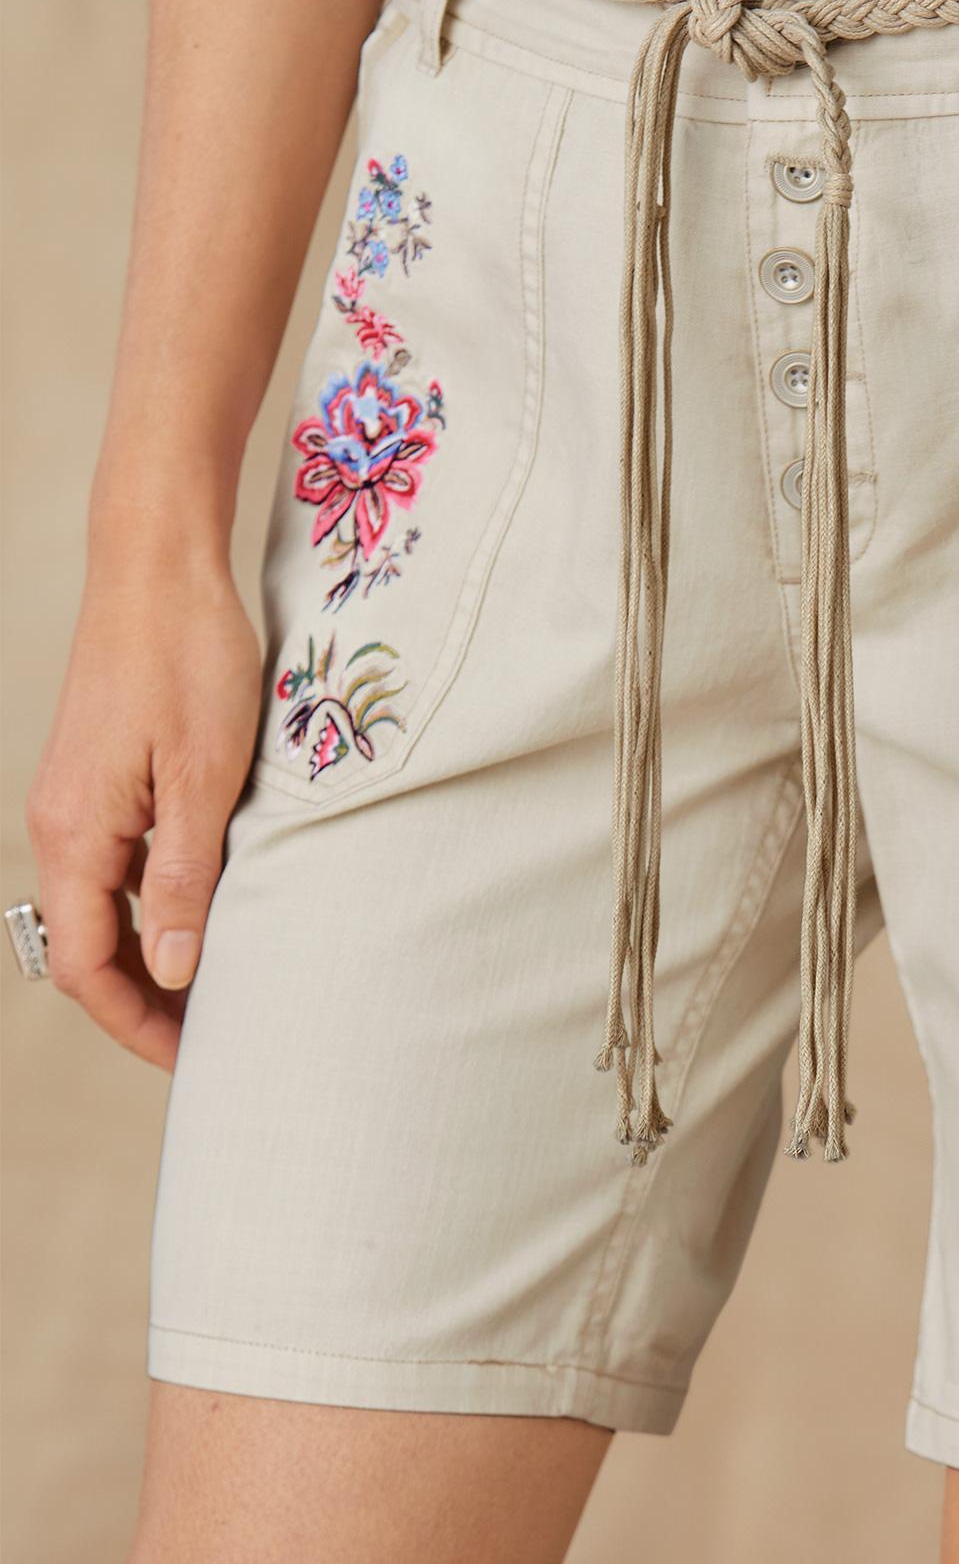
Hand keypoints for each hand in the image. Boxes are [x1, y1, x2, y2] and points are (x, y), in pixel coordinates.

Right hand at [25, 552, 260, 1068]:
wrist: (159, 570)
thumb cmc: (188, 659)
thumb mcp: (206, 775)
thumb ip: (185, 876)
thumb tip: (174, 972)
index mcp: (78, 835)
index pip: (88, 966)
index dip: (139, 1024)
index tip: (196, 1059)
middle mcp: (64, 827)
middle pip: (91, 948)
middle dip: (148, 1002)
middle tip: (217, 1037)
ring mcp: (81, 802)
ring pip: (108, 909)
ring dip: (157, 955)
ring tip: (224, 985)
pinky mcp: (106, 779)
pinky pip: (121, 866)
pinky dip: (159, 904)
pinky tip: (214, 909)